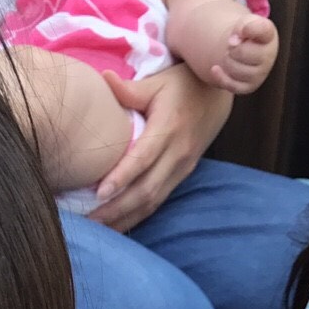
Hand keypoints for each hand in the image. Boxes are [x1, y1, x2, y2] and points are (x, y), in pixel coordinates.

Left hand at [89, 63, 231, 232]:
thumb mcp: (158, 81)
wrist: (218, 96)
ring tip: (98, 229)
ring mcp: (181, 168)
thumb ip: (130, 89)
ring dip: (125, 218)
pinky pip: (158, 201)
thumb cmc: (183, 85)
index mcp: (169, 128)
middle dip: (117, 208)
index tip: (99, 192)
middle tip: (89, 220)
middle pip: (146, 189)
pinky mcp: (182, 177)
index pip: (144, 158)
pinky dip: (137, 216)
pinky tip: (117, 225)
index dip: (122, 176)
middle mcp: (177, 154)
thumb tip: (103, 79)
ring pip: (152, 201)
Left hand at [209, 15, 277, 94]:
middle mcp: (268, 56)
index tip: (243, 29)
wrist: (245, 51)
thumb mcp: (244, 23)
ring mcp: (260, 74)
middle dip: (231, 48)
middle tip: (232, 46)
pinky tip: (214, 69)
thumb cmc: (245, 35)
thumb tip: (233, 42)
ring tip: (230, 56)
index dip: (249, 29)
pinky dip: (220, 77)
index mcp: (269, 35)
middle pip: (241, 52)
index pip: (262, 29)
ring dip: (226, 60)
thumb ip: (241, 26)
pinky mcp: (249, 87)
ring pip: (235, 69)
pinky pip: (232, 86)